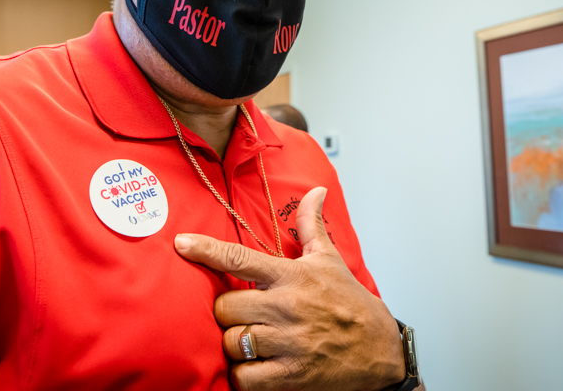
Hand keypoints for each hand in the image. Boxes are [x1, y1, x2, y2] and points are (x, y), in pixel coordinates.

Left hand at [174, 187, 405, 390]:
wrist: (381, 351)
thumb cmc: (350, 303)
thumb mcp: (330, 260)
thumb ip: (312, 225)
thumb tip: (316, 190)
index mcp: (291, 276)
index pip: (240, 258)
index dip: (206, 250)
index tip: (181, 243)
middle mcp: (287, 307)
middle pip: (225, 307)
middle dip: (228, 312)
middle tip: (245, 314)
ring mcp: (289, 343)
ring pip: (231, 342)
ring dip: (235, 344)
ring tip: (253, 340)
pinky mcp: (292, 376)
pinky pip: (245, 377)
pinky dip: (244, 375)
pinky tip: (256, 367)